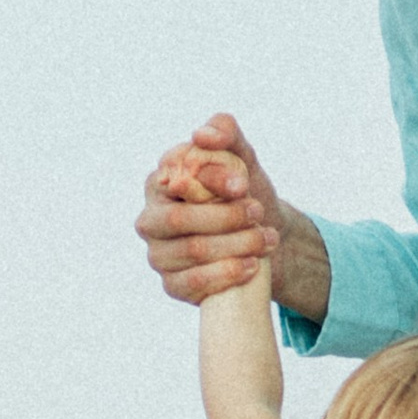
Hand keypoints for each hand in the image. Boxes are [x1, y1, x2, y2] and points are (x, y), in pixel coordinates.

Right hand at [137, 114, 329, 323]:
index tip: (242, 185)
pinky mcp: (172, 284)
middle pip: (178, 220)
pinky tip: (252, 266)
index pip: (175, 181)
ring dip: (235, 245)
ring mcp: (158, 255)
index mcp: (159, 183)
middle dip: (224, 217)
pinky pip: (193, 283)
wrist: (261, 237)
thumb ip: (225, 134)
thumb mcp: (241, 158)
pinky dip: (227, 274)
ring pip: (192, 252)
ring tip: (266, 239)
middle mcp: (151, 219)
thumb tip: (202, 136)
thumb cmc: (243, 193)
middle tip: (259, 213)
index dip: (209, 183)